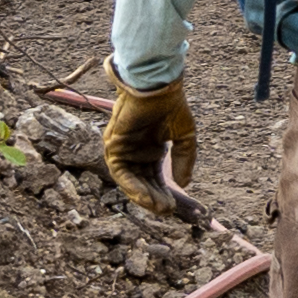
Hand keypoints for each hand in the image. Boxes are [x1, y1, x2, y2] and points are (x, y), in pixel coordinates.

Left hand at [100, 77, 196, 217]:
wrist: (158, 87)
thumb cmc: (171, 107)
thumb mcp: (184, 137)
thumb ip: (184, 160)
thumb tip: (184, 184)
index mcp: (149, 150)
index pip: (153, 178)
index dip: (163, 192)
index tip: (173, 206)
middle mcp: (133, 153)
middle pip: (141, 182)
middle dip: (154, 198)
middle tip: (166, 211)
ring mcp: (121, 150)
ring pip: (128, 181)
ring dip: (142, 196)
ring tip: (158, 207)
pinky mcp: (113, 146)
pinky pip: (119, 172)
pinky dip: (132, 186)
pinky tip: (145, 196)